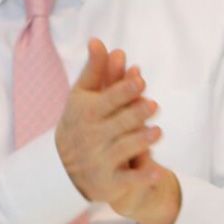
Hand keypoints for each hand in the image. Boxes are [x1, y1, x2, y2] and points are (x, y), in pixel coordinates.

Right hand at [92, 45, 182, 223]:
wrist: (65, 167)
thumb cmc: (82, 122)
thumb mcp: (83, 96)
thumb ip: (95, 70)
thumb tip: (97, 40)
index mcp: (87, 113)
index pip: (108, 100)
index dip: (124, 90)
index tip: (140, 80)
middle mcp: (92, 137)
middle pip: (119, 123)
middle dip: (135, 114)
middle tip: (152, 105)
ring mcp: (100, 161)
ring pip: (125, 149)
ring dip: (141, 141)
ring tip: (156, 131)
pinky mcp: (110, 182)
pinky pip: (128, 180)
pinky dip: (142, 177)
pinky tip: (158, 172)